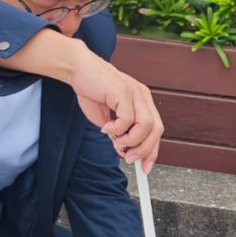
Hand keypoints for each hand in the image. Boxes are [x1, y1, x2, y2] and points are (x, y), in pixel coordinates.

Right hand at [68, 52, 163, 172]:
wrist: (78, 69)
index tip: (144, 167)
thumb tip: (123, 150)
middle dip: (144, 149)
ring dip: (131, 140)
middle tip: (129, 158)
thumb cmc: (91, 90)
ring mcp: (134, 92)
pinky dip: (118, 129)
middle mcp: (142, 96)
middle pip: (157, 129)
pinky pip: (128, 118)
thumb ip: (117, 133)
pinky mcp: (123, 91)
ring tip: (116, 142)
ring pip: (146, 125)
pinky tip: (106, 128)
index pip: (156, 130)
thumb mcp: (106, 118)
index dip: (152, 151)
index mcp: (142, 102)